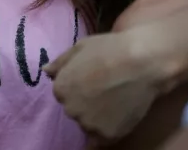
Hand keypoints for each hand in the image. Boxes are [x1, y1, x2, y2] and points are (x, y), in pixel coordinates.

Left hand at [43, 27, 169, 144]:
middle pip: (75, 110)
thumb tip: (46, 71)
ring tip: (115, 101)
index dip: (78, 87)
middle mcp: (70, 109)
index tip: (93, 80)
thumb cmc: (110, 49)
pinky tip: (116, 118)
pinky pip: (101, 139)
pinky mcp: (107, 135)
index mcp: (60, 88)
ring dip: (97, 117)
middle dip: (86, 102)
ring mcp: (88, 124)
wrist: (141, 62)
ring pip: (88, 124)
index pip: (63, 94)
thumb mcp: (80, 47)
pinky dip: (107, 131)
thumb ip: (61, 62)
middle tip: (106, 90)